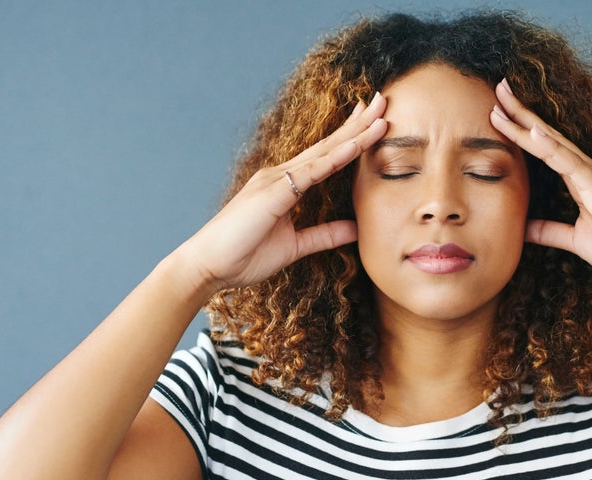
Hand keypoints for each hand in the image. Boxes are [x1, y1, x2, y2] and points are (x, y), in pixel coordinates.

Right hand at [177, 94, 388, 292]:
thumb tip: (355, 230)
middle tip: (383, 100)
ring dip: (354, 133)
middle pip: (328, 145)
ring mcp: (275, 180)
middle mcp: (280, 176)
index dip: (351, 137)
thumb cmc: (243, 255)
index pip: (326, 156)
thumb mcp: (295, 246)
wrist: (208, 266)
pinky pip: (310, 173)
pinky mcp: (272, 193)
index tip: (373, 120)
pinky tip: (355, 145)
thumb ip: (324, 235)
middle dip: (358, 123)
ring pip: (324, 152)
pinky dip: (334, 158)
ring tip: (380, 114)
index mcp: (285, 186)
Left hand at [489, 80, 591, 285]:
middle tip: (498, 88)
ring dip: (527, 123)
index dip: (523, 130)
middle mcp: (591, 172)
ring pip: (555, 144)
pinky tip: (532, 132)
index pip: (548, 149)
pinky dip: (550, 147)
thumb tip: (522, 229)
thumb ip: (550, 231)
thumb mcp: (577, 241)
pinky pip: (571, 165)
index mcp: (585, 181)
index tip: (500, 112)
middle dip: (521, 113)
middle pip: (549, 137)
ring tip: (502, 102)